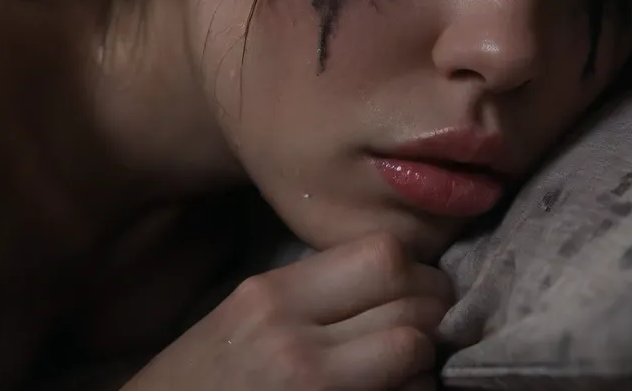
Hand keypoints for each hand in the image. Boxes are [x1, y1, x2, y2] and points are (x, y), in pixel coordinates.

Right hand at [122, 233, 452, 390]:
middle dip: (431, 315)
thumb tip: (394, 279)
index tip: (411, 289)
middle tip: (424, 328)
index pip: (382, 255)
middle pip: (411, 302)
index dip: (412, 272)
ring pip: (416, 353)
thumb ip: (311, 295)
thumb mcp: (242, 317)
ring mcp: (314, 389)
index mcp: (272, 295)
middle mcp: (294, 339)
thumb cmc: (199, 381)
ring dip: (423, 362)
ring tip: (405, 368)